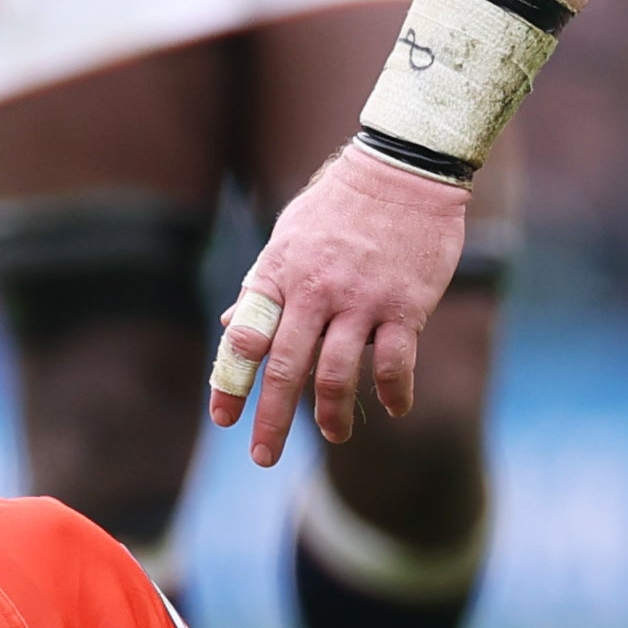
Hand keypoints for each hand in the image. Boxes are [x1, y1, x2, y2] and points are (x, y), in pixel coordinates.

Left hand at [208, 145, 471, 465]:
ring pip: (337, 376)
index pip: (244, 339)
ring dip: (332, 416)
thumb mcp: (287, 238)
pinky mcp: (405, 306)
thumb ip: (262, 286)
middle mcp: (314, 293)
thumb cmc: (339, 206)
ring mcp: (360, 302)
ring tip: (334, 436)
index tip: (222, 420)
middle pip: (284, 370)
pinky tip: (394, 409)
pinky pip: (394, 364)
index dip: (230, 384)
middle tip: (262, 457)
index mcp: (278, 275)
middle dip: (270, 420)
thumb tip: (229, 326)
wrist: (402, 171)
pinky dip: (393, 394)